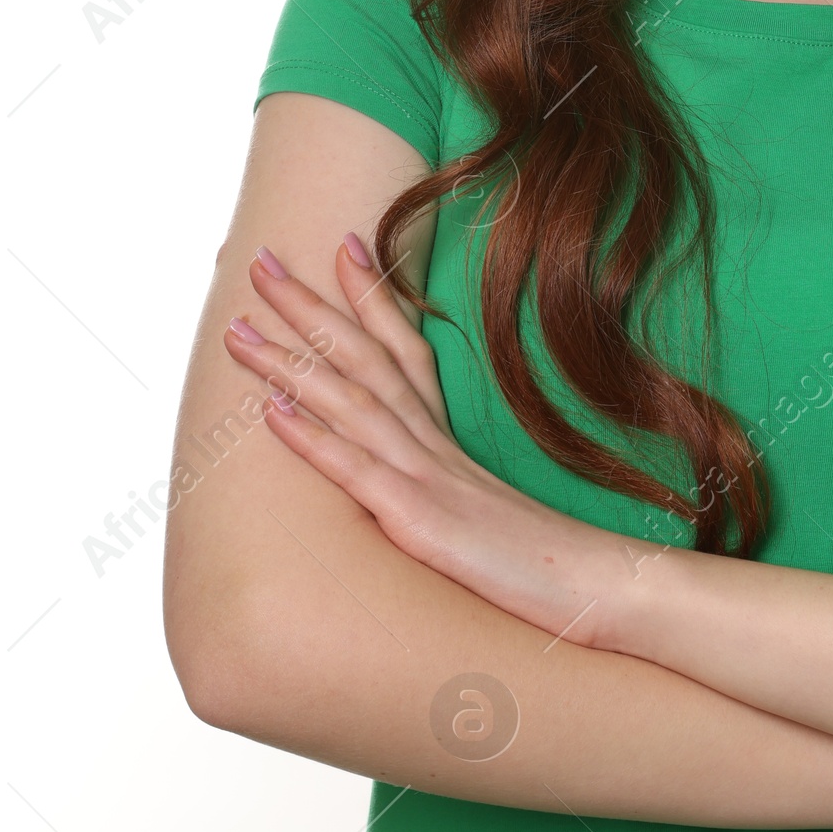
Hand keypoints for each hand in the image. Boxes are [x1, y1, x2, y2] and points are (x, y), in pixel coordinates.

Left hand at [223, 238, 631, 643]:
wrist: (595, 588)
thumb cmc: (543, 562)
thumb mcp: (487, 513)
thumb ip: (450, 487)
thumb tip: (418, 481)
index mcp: (447, 439)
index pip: (405, 348)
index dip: (371, 295)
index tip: (341, 243)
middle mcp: (433, 443)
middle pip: (364, 356)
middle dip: (307, 306)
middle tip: (258, 261)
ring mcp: (426, 476)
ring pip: (349, 400)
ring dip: (288, 360)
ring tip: (237, 328)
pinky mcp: (420, 519)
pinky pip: (357, 470)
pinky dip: (312, 436)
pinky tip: (270, 408)